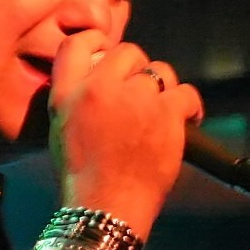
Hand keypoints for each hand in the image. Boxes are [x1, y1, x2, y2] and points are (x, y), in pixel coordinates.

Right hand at [47, 32, 204, 236]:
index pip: (78, 44)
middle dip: (135, 68)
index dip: (97, 41)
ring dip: (161, 87)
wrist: (105, 207)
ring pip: (160, 71)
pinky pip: (186, 94)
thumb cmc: (82, 176)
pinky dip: (189, 107)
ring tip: (158, 111)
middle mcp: (100, 88)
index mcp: (68, 93)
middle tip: (136, 93)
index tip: (107, 53)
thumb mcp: (60, 129)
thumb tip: (98, 77)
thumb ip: (74, 97)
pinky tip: (185, 120)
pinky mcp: (166, 115)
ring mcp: (135, 100)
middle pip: (128, 51)